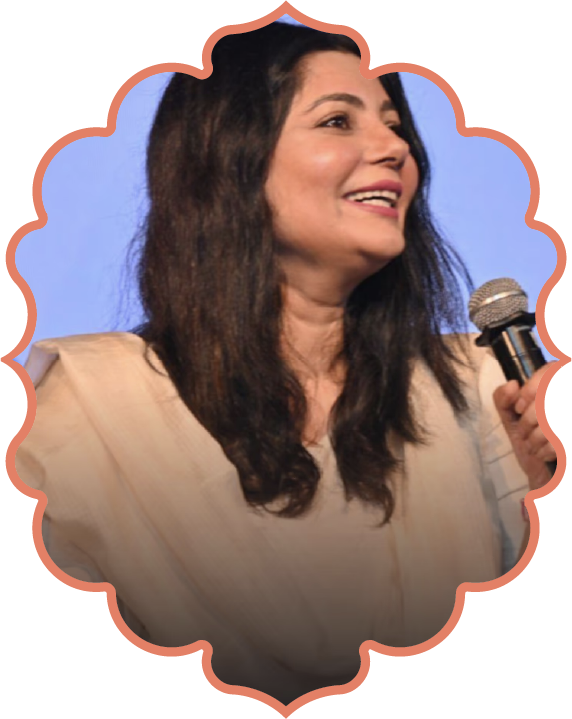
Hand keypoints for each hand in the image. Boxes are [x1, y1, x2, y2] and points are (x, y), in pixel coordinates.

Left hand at [493, 363, 556, 489]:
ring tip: (532, 444)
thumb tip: (512, 385)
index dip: (530, 390)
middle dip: (528, 419)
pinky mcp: (570, 441)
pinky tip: (542, 453)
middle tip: (524, 431)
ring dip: (535, 437)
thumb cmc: (528, 440)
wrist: (544, 474)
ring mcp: (568, 421)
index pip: (551, 370)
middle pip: (547, 399)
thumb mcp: (509, 417)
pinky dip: (545, 450)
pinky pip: (558, 440)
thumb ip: (503, 398)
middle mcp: (565, 396)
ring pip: (552, 420)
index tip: (519, 407)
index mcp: (554, 386)